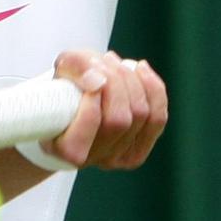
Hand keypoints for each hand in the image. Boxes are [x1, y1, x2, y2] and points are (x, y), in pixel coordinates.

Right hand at [46, 50, 167, 168]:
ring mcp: (117, 158)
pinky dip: (153, 88)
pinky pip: (157, 118)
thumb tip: (98, 79)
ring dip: (131, 80)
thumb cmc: (65, 89)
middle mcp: (93, 158)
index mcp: (66, 148)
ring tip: (115, 64)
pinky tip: (141, 70)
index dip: (95, 95)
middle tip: (104, 62)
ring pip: (140, 115)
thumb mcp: (62, 69)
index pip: (91, 123)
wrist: (75, 104)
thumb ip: (74, 67)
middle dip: (115, 82)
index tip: (91, 75)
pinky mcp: (137, 151)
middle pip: (119, 119)